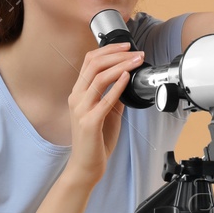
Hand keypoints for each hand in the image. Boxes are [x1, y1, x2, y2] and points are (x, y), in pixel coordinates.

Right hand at [62, 42, 145, 189]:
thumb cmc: (96, 141)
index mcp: (79, 93)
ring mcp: (81, 110)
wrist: (86, 166)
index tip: (126, 46)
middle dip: (117, 54)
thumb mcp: (107, 112)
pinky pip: (104, 100)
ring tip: (136, 62)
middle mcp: (76, 98)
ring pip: (99, 78)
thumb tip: (127, 80)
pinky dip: (117, 86)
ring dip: (121, 66)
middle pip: (93, 64)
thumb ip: (114, 96)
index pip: (89, 61)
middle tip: (136, 52)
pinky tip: (127, 78)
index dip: (108, 50)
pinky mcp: (89, 123)